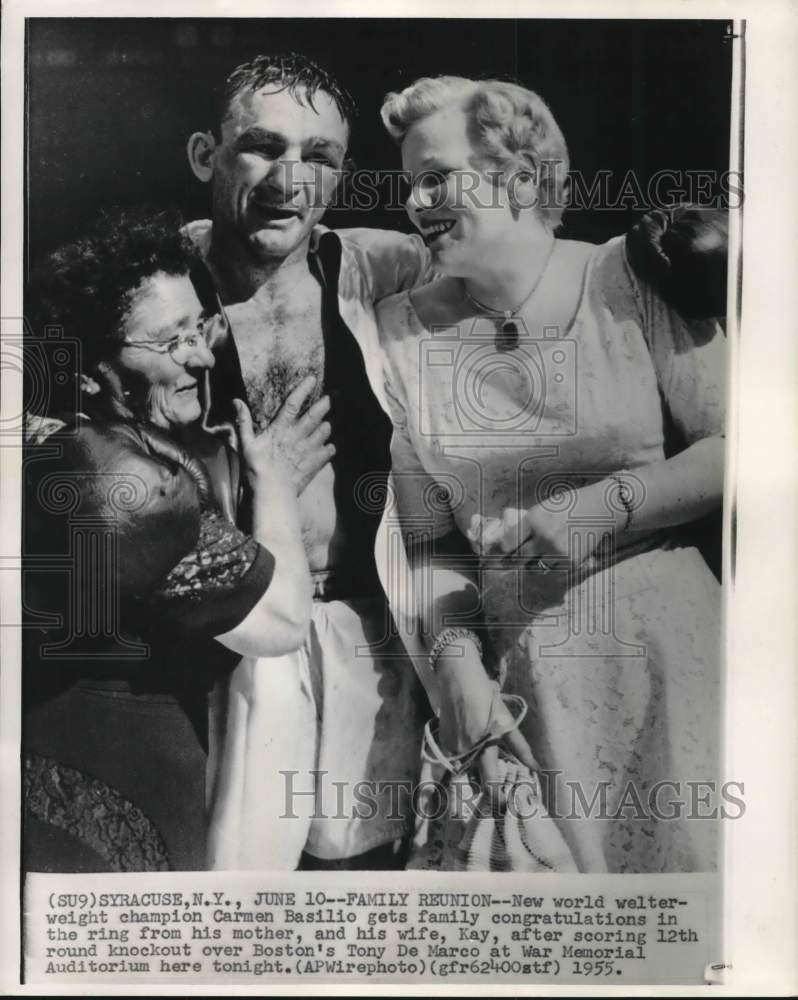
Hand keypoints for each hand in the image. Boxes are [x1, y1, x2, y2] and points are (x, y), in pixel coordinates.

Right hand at [233, 376, 334, 494]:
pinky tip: (329, 447)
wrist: (272, 493)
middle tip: (334, 395)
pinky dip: (329, 448)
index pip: (293, 404)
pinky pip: (328, 451)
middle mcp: (297, 436)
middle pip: (315, 415)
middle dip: (326, 403)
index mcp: (280, 429)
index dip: (303, 390)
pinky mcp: (314, 464)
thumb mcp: (245, 445)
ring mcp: (308, 450)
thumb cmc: (256, 469)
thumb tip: (236, 401)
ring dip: (327, 426)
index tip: (313, 379)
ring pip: (324, 431)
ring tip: (329, 422)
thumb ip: (243, 422)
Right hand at [435, 653, 538, 804]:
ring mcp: (451, 749)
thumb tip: (536, 768)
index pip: (490, 784)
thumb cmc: (486, 698)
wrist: (457, 680)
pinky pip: (453, 763)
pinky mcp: (443, 743)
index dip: (497, 799)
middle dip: (485, 787)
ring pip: (463, 773)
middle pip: (476, 781)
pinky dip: (462, 765)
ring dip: (473, 776)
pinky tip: (469, 756)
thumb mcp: (506, 722)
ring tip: (482, 772)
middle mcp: (465, 753)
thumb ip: (520, 748)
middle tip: (497, 788)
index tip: (504, 807)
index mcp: (484, 749)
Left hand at [469, 491, 608, 569]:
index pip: (508, 543)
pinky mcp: (570, 561)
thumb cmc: (570, 505)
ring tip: (541, 555)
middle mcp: (544, 537)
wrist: (600, 509)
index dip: (506, 548)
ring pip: (535, 567)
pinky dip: (552, 565)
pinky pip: (553, 569)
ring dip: (534, 563)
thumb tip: (509, 542)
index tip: (507, 549)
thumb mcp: (543, 508)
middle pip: (519, 558)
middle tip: (519, 556)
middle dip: (518, 557)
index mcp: (534, 519)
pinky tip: (557, 554)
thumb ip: (528, 524)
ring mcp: (557, 551)